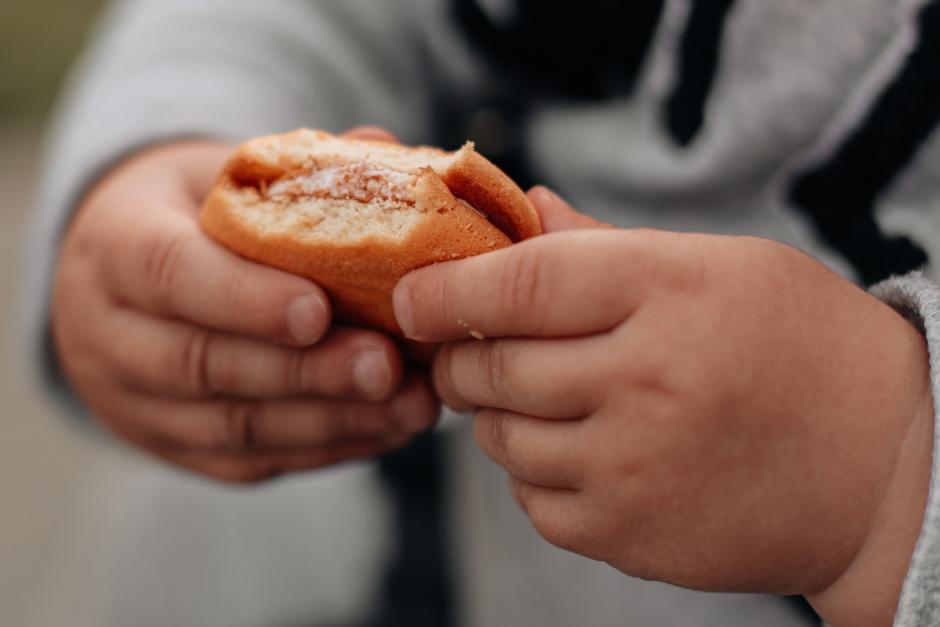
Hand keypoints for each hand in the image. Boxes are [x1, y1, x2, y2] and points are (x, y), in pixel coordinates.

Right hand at [53, 128, 438, 483]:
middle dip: (305, 372)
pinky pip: (248, 461)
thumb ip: (298, 170)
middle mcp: (108, 334)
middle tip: (388, 368)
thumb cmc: (195, 215)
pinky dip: (325, 448)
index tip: (319, 311)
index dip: (244, 298)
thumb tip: (384, 146)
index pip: (170, 274)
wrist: (129, 278)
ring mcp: (135, 403)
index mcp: (116, 245)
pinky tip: (386, 429)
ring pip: (232, 428)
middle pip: (204, 364)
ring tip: (410, 406)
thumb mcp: (227, 174)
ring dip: (330, 421)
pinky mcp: (174, 448)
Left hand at [393, 188, 932, 625]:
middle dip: (460, 357)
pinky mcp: (628, 535)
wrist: (878, 468)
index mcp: (668, 291)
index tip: (410, 297)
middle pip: (491, 367)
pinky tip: (585, 452)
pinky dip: (537, 472)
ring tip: (547, 398)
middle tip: (469, 349)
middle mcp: (645, 380)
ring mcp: (633, 467)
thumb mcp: (716, 265)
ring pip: (499, 438)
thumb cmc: (795, 346)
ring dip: (499, 416)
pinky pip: (531, 500)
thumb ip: (605, 247)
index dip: (444, 290)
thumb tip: (525, 210)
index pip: (516, 283)